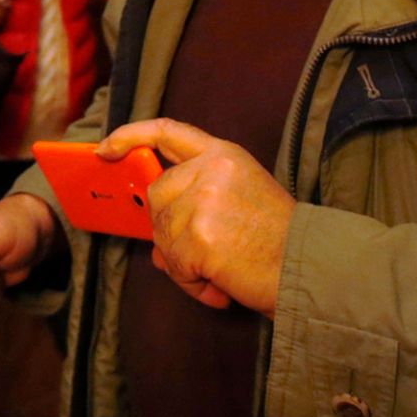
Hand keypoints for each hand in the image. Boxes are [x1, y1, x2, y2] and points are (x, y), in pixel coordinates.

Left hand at [98, 118, 295, 317]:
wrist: (311, 268)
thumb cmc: (279, 241)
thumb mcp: (239, 200)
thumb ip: (195, 206)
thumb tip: (156, 249)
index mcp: (222, 154)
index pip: (166, 131)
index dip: (130, 136)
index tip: (105, 150)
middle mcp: (210, 169)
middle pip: (157, 197)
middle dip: (171, 231)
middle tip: (206, 253)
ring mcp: (202, 201)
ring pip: (162, 236)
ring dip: (185, 262)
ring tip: (221, 269)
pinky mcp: (198, 236)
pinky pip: (174, 265)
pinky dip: (192, 283)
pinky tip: (220, 285)